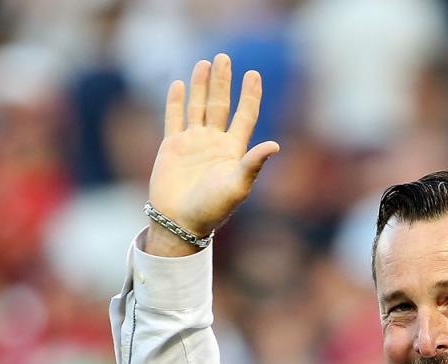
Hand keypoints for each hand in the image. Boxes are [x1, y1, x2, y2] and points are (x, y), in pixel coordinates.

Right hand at [145, 54, 279, 255]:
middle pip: (220, 105)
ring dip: (202, 86)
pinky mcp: (172, 147)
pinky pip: (175, 118)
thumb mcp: (237, 186)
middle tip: (225, 57)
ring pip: (198, 107)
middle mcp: (214, 143)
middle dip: (223, 82)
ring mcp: (193, 144)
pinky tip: (180, 84)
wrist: (181, 222)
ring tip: (206, 63)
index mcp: (233, 151)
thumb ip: (253, 163)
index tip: (253, 74)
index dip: (249, 95)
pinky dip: (177, 101)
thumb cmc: (212, 209)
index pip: (244, 115)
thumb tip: (275, 145)